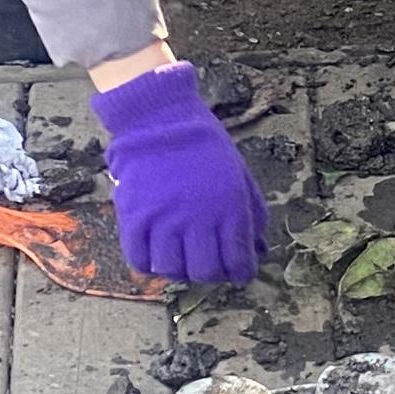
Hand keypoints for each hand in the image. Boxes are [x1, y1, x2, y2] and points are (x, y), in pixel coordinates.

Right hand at [91, 62, 271, 284]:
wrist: (159, 120)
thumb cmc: (205, 148)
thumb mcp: (240, 176)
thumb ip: (253, 214)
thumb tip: (261, 249)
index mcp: (229, 209)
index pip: (239, 263)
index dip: (240, 272)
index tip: (236, 270)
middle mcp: (197, 220)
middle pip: (205, 272)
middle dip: (211, 273)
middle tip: (208, 261)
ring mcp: (162, 221)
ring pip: (173, 270)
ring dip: (180, 268)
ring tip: (181, 254)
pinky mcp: (133, 219)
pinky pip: (140, 261)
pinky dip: (149, 264)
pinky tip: (156, 251)